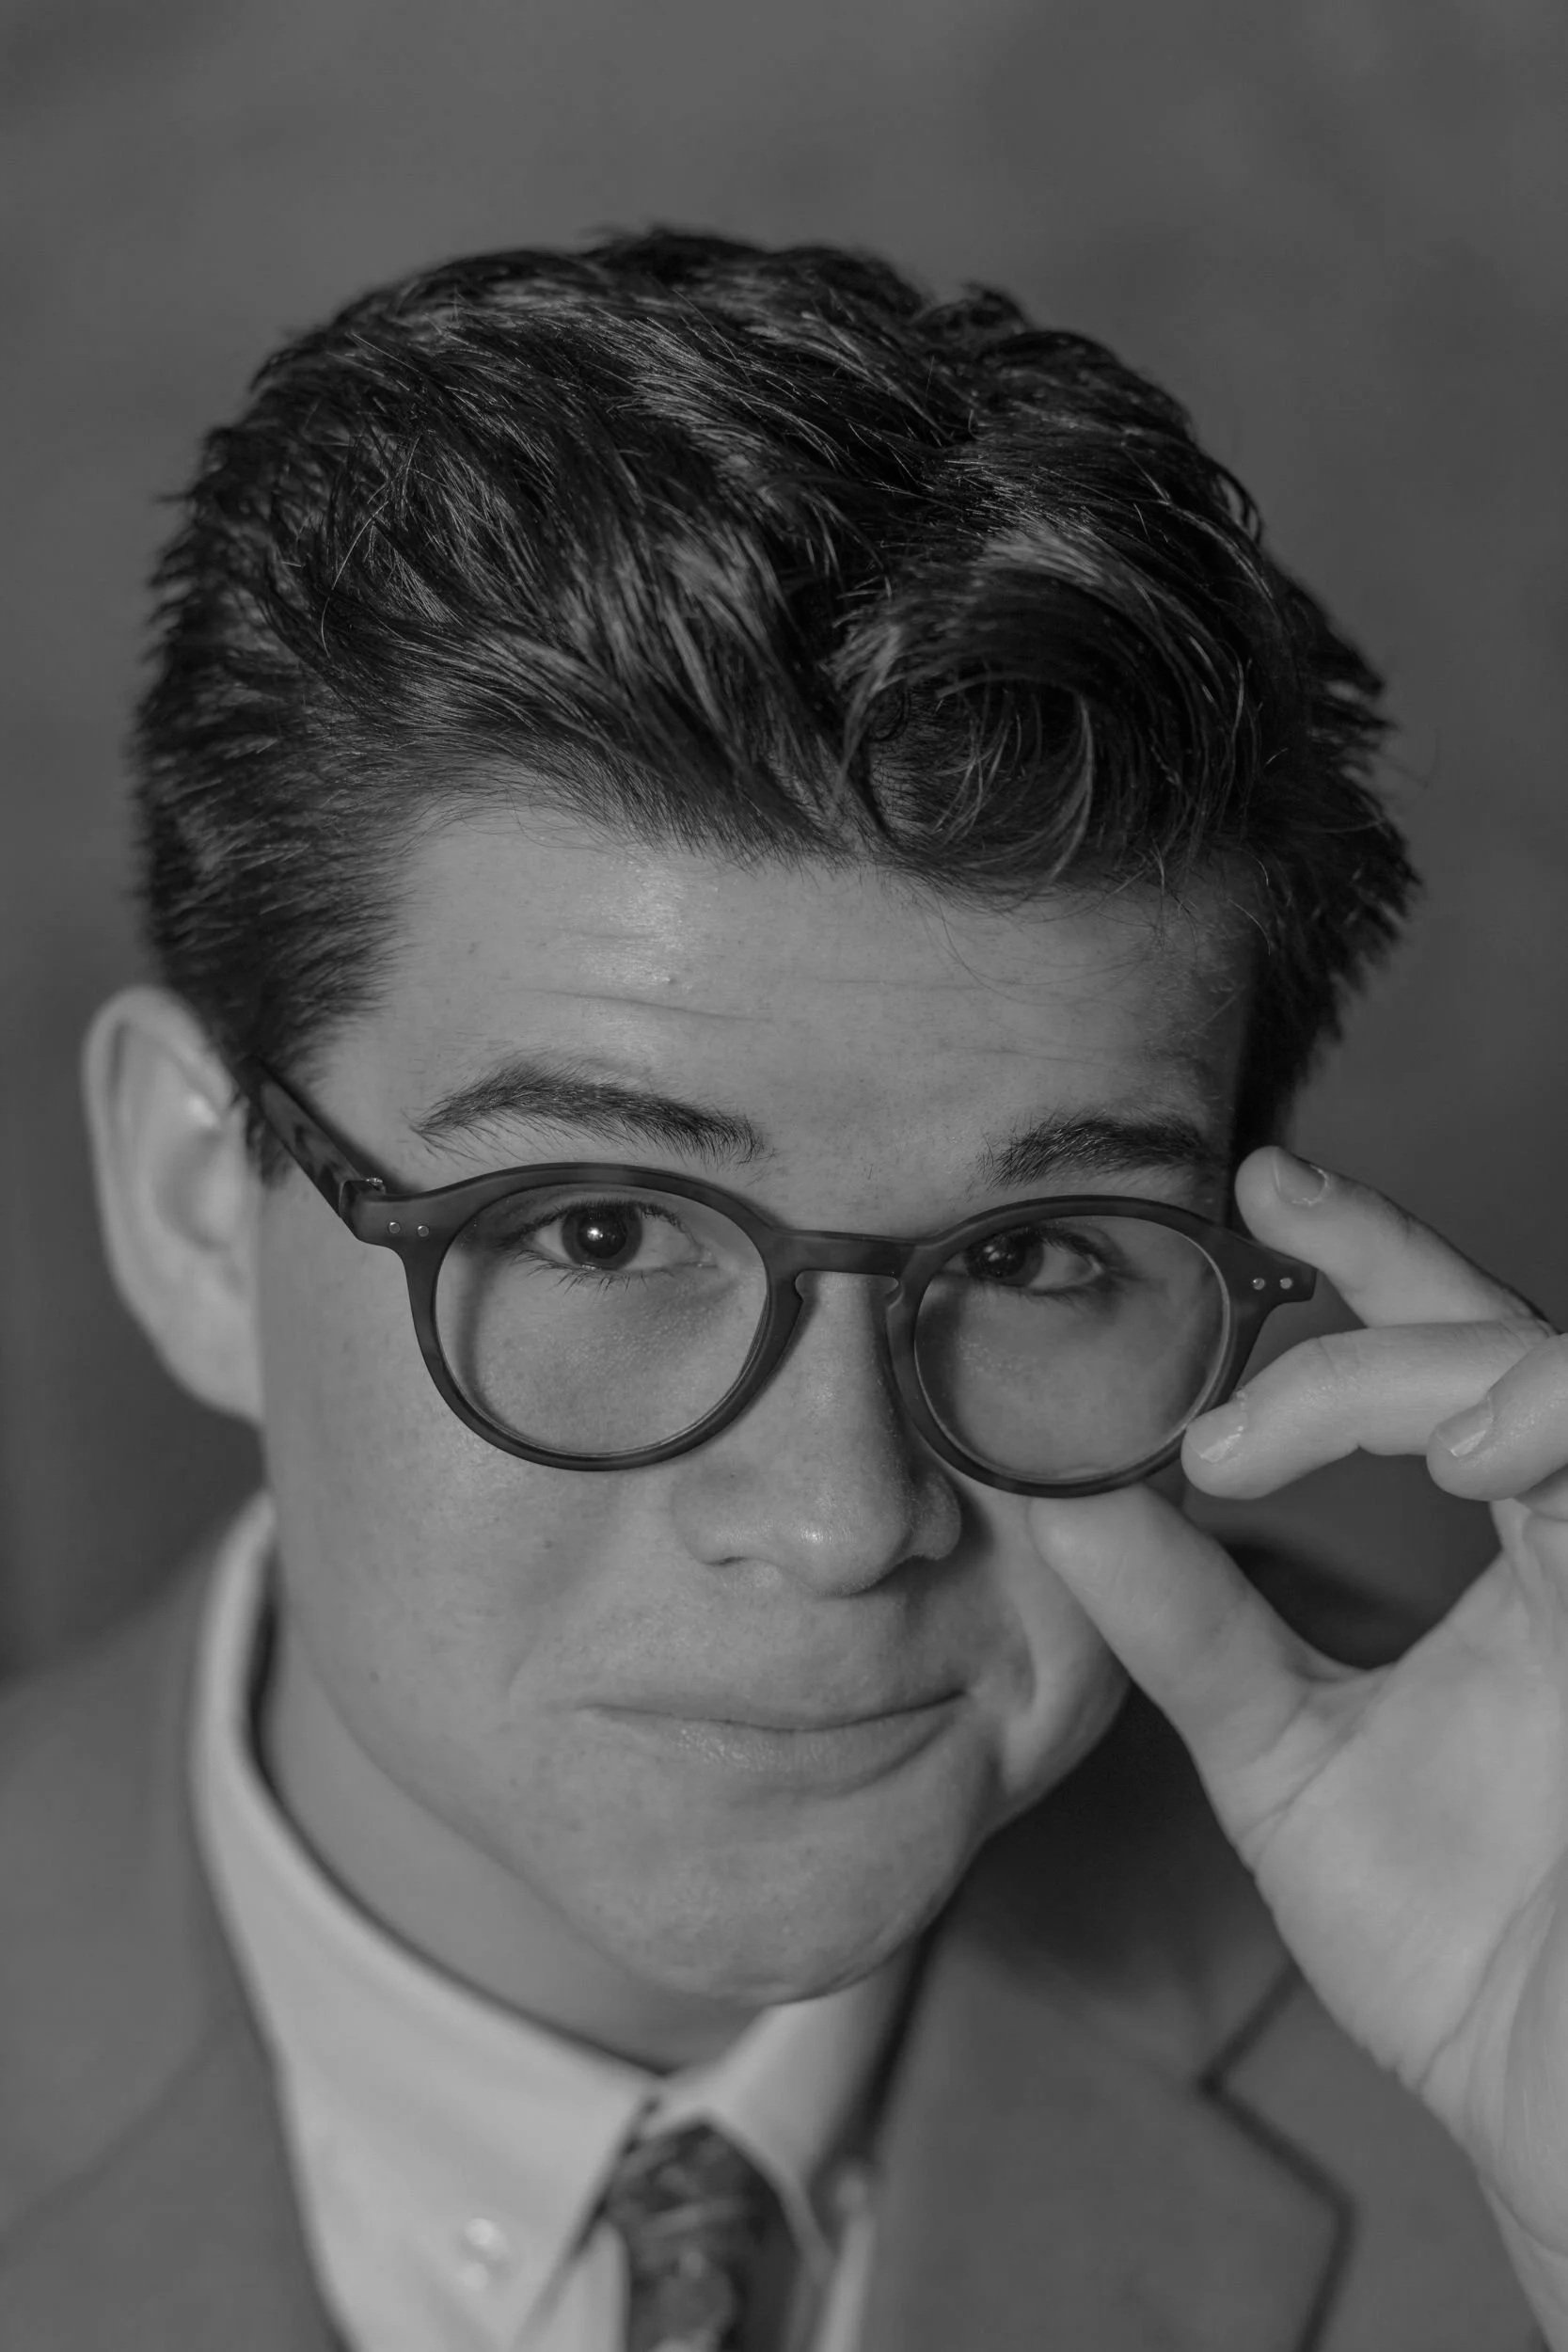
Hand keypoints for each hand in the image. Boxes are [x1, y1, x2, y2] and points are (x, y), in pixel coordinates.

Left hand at [1026, 1146, 1567, 2260]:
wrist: (1553, 2105)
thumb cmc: (1458, 1946)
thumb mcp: (1283, 1753)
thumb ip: (1188, 1622)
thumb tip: (1056, 1492)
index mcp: (1523, 1564)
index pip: (1449, 1364)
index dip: (1371, 1258)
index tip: (1258, 1182)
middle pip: (1518, 1344)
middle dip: (1395, 1276)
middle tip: (1262, 1235)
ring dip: (1465, 1370)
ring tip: (1347, 1429)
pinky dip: (1551, 1428)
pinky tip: (1477, 1457)